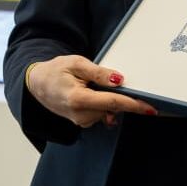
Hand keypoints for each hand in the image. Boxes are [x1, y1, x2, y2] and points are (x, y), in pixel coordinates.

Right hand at [26, 54, 156, 127]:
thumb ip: (99, 72)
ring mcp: (80, 121)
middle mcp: (80, 115)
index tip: (150, 108)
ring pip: (108, 110)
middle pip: (113, 106)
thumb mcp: (77, 63)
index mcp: (78, 99)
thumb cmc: (55, 71)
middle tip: (105, 79)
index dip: (134, 105)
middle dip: (117, 94)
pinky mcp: (82, 122)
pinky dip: (102, 102)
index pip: (113, 102)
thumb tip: (119, 80)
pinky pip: (101, 112)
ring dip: (108, 98)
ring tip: (89, 84)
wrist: (36, 84)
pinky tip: (90, 93)